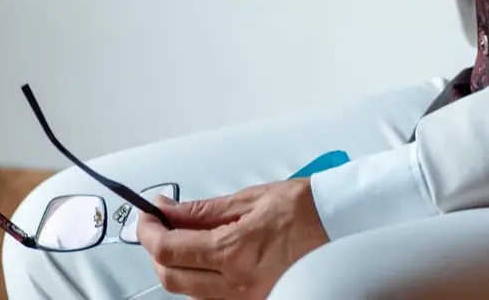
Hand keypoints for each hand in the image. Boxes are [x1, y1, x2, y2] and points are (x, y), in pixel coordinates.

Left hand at [135, 178, 327, 297]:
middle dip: (156, 252)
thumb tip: (169, 209)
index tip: (146, 216)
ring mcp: (245, 297)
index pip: (169, 248)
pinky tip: (207, 257)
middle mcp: (236, 282)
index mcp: (234, 251)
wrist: (342, 226)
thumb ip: (203, 210)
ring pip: (189, 292)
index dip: (148, 231)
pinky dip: (199, 278)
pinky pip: (211, 297)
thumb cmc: (306, 209)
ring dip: (177, 266)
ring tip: (184, 238)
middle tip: (157, 227)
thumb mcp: (250, 199)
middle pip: (171, 278)